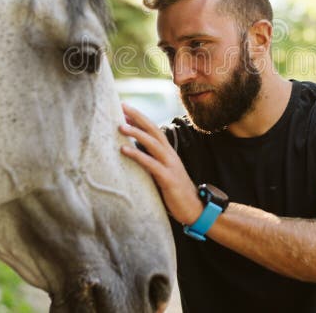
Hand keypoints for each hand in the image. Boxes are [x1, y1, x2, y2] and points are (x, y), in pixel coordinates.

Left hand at [119, 103, 202, 224]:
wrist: (195, 209)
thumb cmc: (175, 193)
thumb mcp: (162, 174)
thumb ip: (151, 164)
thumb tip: (133, 157)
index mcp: (168, 153)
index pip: (153, 130)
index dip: (140, 119)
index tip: (125, 109)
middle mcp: (170, 155)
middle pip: (153, 130)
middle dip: (138, 117)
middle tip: (122, 105)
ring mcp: (170, 165)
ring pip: (152, 143)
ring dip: (136, 133)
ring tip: (120, 126)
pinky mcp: (168, 178)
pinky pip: (150, 164)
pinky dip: (137, 155)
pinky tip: (124, 149)